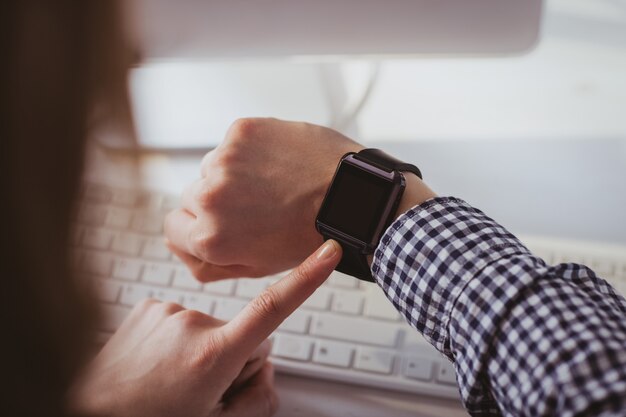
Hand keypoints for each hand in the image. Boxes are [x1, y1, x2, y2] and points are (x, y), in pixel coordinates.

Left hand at [69, 240, 341, 416]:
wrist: (90, 413)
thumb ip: (258, 396)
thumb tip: (263, 363)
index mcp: (213, 355)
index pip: (274, 308)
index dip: (307, 278)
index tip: (328, 253)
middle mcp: (191, 323)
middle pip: (243, 333)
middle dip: (233, 358)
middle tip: (202, 390)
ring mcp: (167, 311)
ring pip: (210, 327)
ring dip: (200, 350)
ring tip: (170, 380)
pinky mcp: (148, 305)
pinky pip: (182, 319)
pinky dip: (176, 340)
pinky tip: (156, 363)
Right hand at [165, 118, 361, 280]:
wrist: (349, 197)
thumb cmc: (309, 236)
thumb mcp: (255, 267)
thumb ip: (209, 263)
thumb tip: (180, 244)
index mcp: (209, 238)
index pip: (174, 227)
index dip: (197, 226)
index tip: (221, 221)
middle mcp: (208, 198)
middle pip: (192, 195)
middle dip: (218, 200)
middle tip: (256, 205)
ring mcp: (223, 160)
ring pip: (213, 167)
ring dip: (235, 173)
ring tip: (274, 183)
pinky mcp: (241, 131)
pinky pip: (233, 142)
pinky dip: (252, 150)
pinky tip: (279, 163)